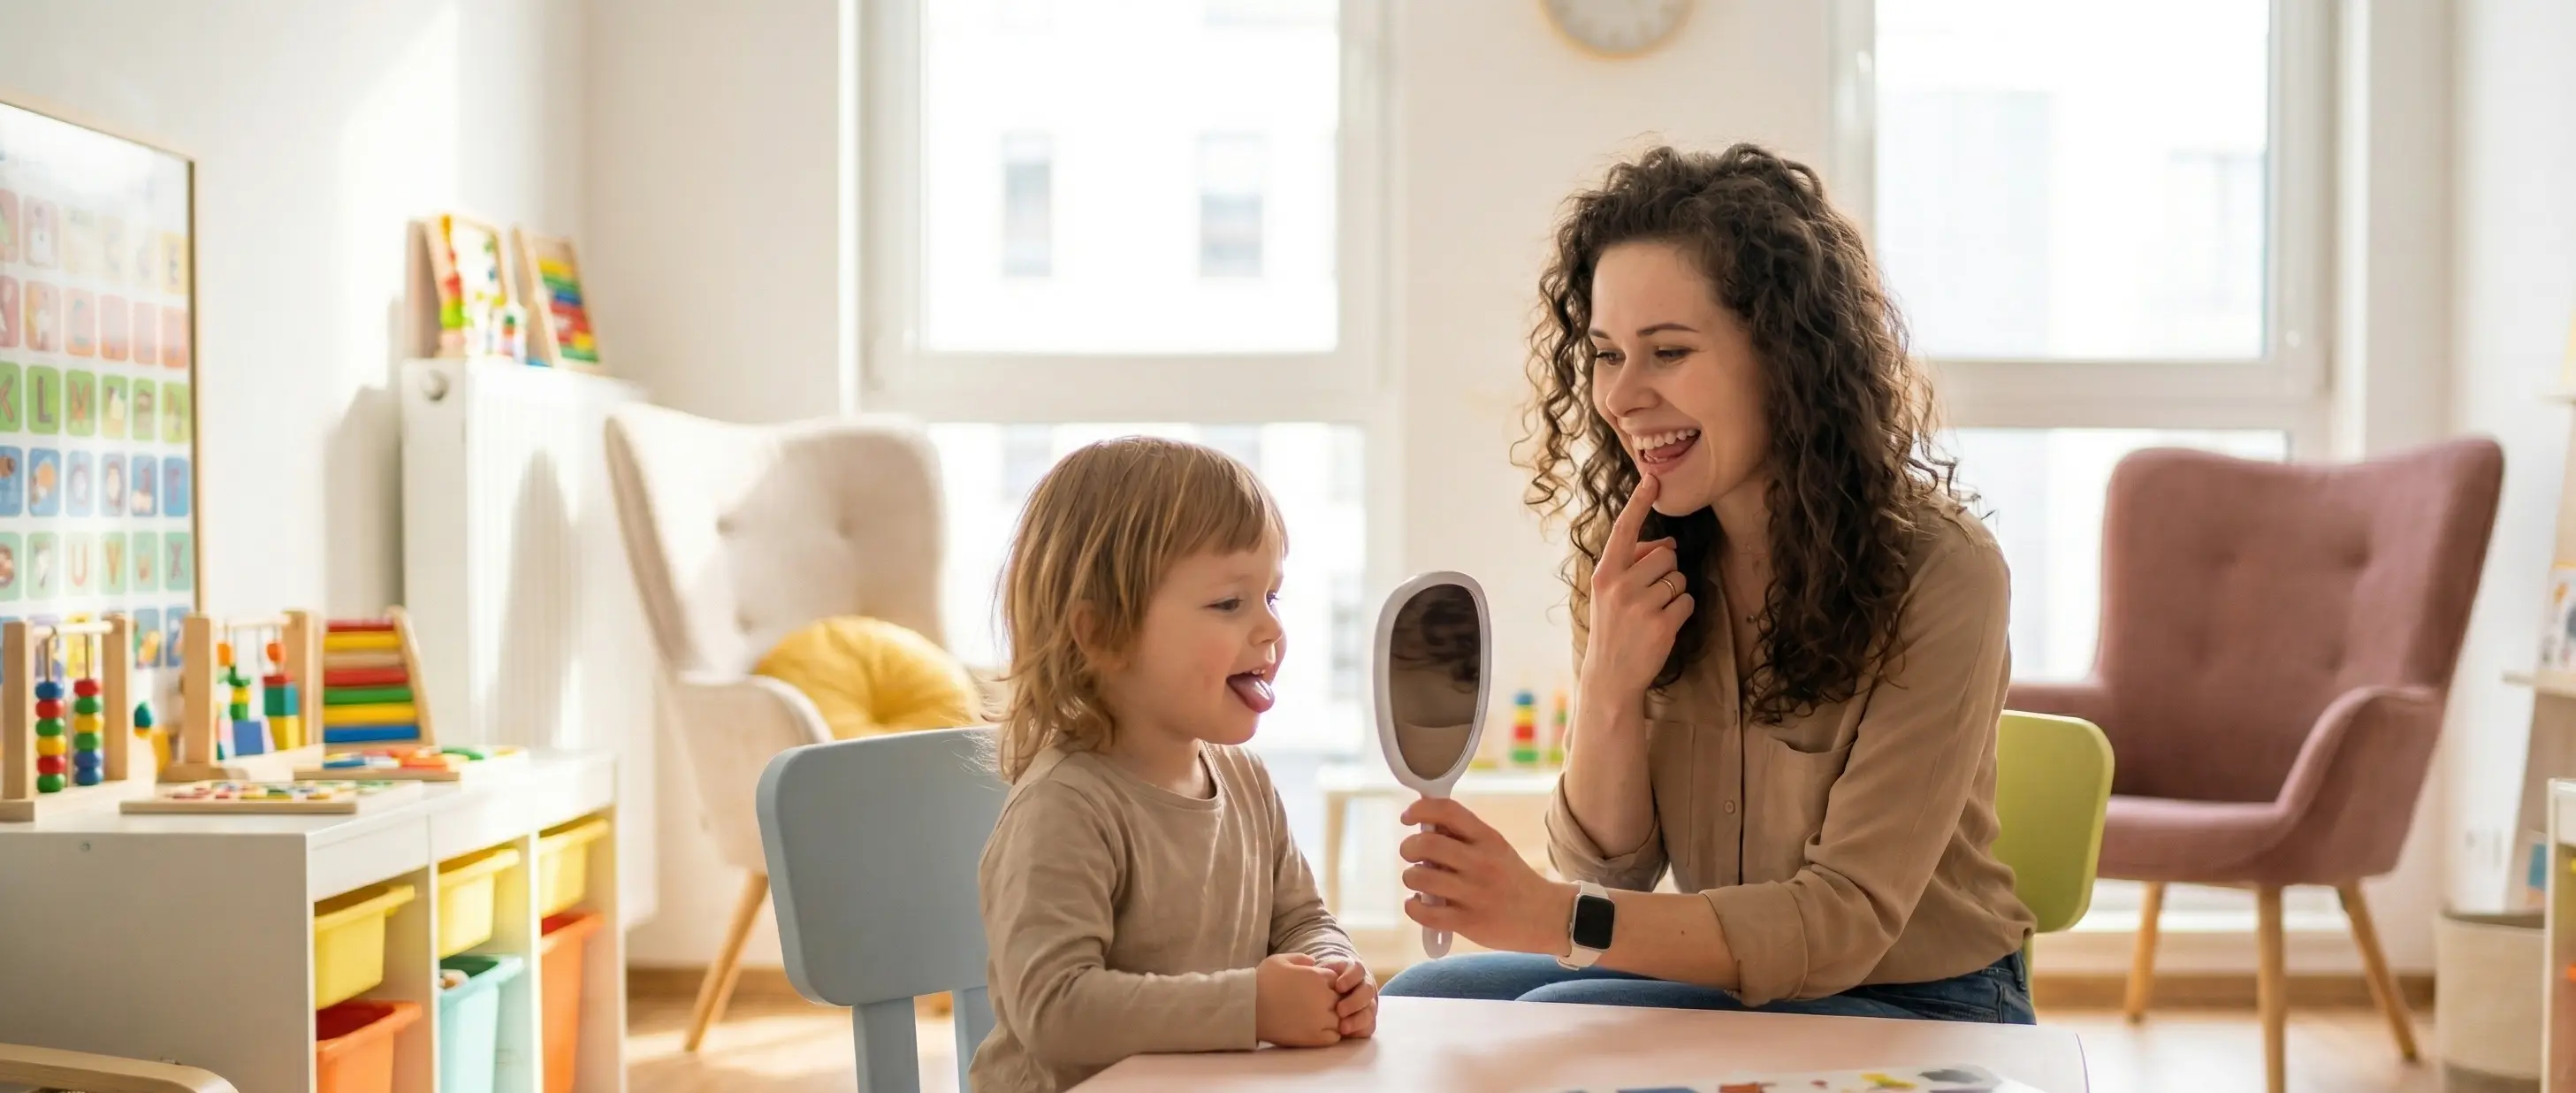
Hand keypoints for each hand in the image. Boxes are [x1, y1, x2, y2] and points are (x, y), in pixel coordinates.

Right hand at [1254, 953, 1343, 1047]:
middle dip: (1331, 1001)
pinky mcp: (1315, 1037)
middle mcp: (1324, 996)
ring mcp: (1321, 1018)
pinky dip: (1329, 1034)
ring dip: (1332, 1018)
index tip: (1313, 990)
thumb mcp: (1280, 960)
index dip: (1326, 984)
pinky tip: (1315, 1030)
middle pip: (1341, 998)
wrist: (1248, 1008)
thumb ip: (1301, 958)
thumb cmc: (1261, 981)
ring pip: (1341, 1018)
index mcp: (1317, 976)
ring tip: (1314, 1019)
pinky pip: (1335, 1036)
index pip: (1336, 980)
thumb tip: (1314, 961)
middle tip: (1312, 1005)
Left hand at [1319, 955, 1377, 1038]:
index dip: (1350, 978)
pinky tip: (1347, 1035)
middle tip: (1339, 1011)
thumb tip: (1310, 962)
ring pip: (1370, 1011)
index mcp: (1354, 972)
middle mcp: (1364, 987)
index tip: (1338, 987)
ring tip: (1342, 1028)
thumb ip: (1313, 967)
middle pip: (1367, 991)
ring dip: (1358, 1019)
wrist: (1323, 996)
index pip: (1358, 971)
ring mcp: (1367, 1004)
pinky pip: (1369, 1027)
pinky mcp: (1366, 1021)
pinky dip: (1360, 1030)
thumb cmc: (1317, 983)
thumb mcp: (1317, 972)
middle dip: (1354, 1001)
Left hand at [1399, 797, 1577, 956]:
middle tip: (1411, 855)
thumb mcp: (1495, 848)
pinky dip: (1413, 907)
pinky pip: (1424, 912)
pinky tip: (1419, 903)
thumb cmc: (1512, 879)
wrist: (1546, 917)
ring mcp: (1474, 894)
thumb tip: (1423, 825)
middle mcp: (1481, 863)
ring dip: (1411, 877)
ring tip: (1420, 881)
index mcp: (1488, 839)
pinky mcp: (1468, 922)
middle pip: (1426, 844)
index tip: (1407, 818)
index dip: (1419, 810)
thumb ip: (1463, 836)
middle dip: (1408, 847)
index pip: (1447, 811)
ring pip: (1419, 878)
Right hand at [1581, 473, 1693, 707]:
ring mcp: (1641, 606)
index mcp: (1605, 573)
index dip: (1639, 502)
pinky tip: (1663, 626)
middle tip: (1648, 596)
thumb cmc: (1613, 627)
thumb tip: (1669, 543)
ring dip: (1674, 592)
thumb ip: (1633, 564)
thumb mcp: (1610, 592)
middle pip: (1665, 555)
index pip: (1624, 530)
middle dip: (1665, 571)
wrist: (1610, 676)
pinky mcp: (1662, 625)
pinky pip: (1687, 601)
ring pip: (1679, 578)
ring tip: (1653, 612)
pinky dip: (1681, 611)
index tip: (1652, 477)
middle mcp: (1620, 586)